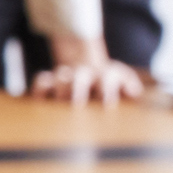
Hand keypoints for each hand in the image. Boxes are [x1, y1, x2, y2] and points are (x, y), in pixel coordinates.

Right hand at [26, 54, 152, 104]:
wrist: (90, 69)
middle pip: (80, 76)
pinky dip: (39, 90)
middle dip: (78, 88)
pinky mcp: (50, 83)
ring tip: (59, 103)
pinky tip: (38, 102)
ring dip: (59, 88)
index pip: (108, 77)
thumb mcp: (124, 83)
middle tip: (76, 104)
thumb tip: (134, 91)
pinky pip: (41, 82)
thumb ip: (130, 86)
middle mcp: (84, 74)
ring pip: (59, 77)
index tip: (107, 104)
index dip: (107, 88)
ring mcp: (66, 77)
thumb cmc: (111, 87)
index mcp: (105, 76)